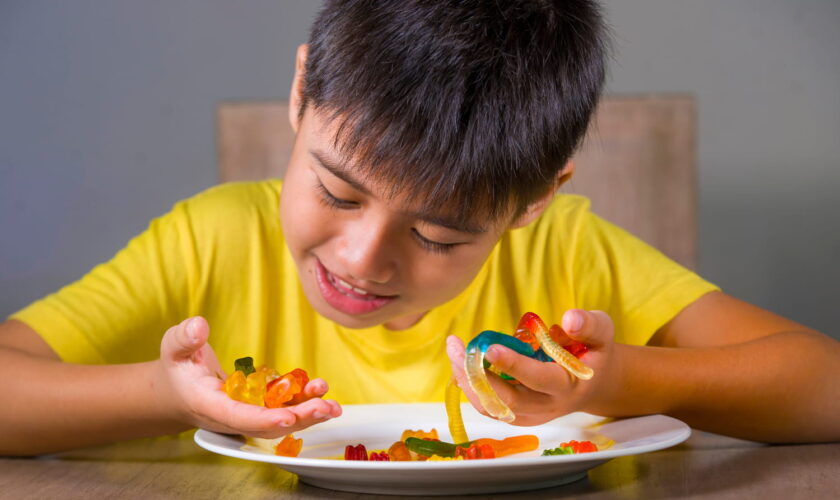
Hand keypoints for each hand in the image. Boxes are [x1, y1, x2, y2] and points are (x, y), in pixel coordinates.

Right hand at [153, 316, 341, 437]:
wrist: (179, 391)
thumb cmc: (178, 368)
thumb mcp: (173, 348)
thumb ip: (184, 338)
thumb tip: (198, 326)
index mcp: (210, 406)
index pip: (238, 417)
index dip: (264, 419)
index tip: (288, 417)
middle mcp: (232, 418)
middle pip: (268, 425)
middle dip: (299, 418)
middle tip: (325, 408)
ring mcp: (248, 416)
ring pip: (280, 421)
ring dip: (308, 414)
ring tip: (333, 405)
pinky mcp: (259, 408)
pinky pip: (284, 408)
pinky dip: (304, 402)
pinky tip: (321, 390)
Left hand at [446, 309, 617, 425]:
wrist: (594, 382)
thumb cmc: (594, 351)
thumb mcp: (602, 332)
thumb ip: (589, 325)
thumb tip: (569, 319)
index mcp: (568, 385)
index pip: (539, 379)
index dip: (515, 365)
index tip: (491, 347)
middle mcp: (547, 406)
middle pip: (508, 400)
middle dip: (479, 375)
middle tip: (457, 348)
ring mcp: (530, 414)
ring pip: (493, 406)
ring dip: (468, 381)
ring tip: (453, 351)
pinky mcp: (516, 414)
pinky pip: (489, 407)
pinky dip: (471, 387)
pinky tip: (459, 362)